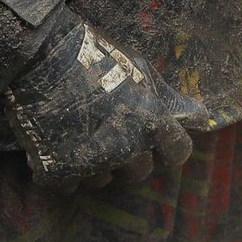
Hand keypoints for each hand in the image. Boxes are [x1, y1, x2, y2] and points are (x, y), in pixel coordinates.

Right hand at [2, 11, 201, 189]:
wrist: (40, 56)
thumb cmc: (97, 56)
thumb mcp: (142, 71)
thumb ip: (170, 100)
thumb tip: (201, 119)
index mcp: (152, 122)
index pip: (178, 153)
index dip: (169, 148)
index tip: (158, 142)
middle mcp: (127, 148)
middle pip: (141, 173)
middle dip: (131, 157)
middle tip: (113, 133)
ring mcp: (92, 163)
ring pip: (104, 181)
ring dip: (97, 165)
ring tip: (82, 132)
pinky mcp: (58, 173)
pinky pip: (71, 185)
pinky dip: (66, 170)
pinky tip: (59, 144)